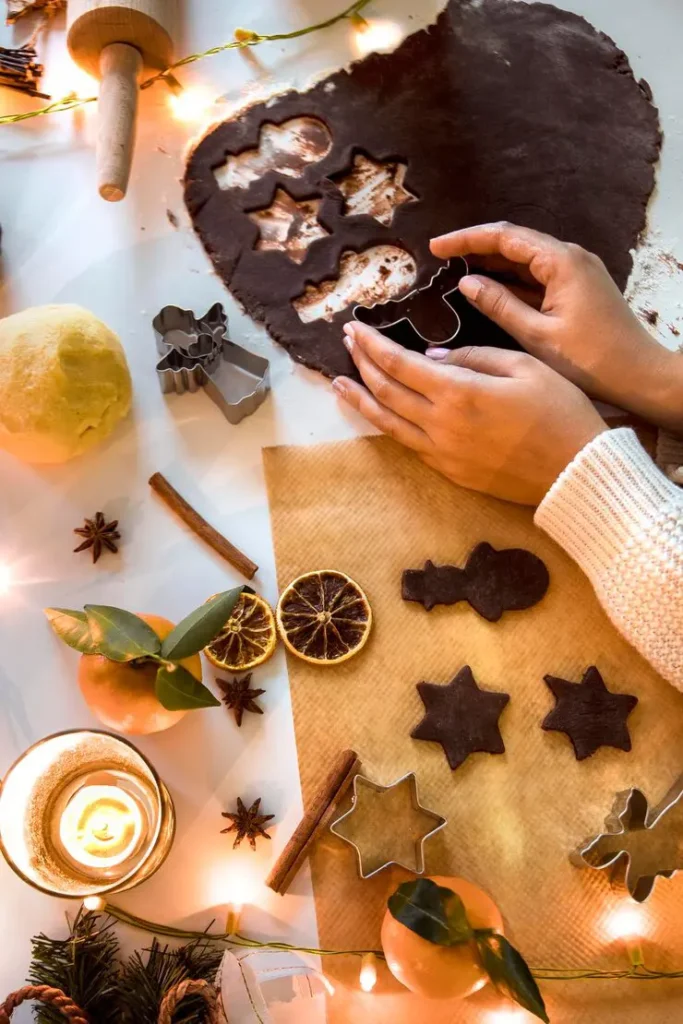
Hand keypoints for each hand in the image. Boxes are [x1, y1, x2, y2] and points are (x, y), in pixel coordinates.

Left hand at [333, 321, 606, 505]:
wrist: (576, 472)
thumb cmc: (560, 412)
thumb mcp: (524, 367)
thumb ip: (474, 356)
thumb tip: (433, 356)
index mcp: (458, 392)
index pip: (399, 363)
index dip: (372, 344)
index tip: (354, 328)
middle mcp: (440, 425)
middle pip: (386, 391)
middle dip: (362, 363)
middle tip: (347, 343)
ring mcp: (442, 453)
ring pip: (388, 423)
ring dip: (361, 400)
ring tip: (340, 383)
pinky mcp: (450, 472)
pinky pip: (408, 444)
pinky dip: (387, 425)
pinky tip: (379, 414)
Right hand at [430, 222, 682, 433]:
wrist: (639, 376)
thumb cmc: (590, 360)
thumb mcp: (536, 335)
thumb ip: (499, 305)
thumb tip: (466, 283)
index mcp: (561, 261)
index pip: (505, 237)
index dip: (466, 239)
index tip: (436, 247)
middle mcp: (570, 257)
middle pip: (515, 242)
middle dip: (476, 248)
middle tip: (440, 257)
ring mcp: (576, 272)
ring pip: (525, 259)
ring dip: (492, 263)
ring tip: (455, 271)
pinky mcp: (577, 289)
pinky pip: (538, 276)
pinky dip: (511, 281)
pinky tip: (487, 289)